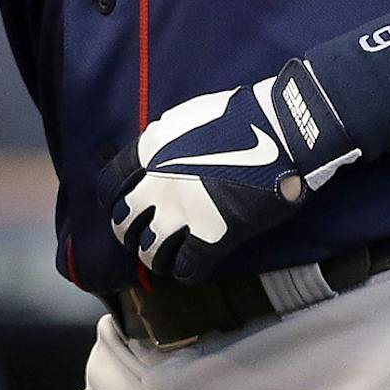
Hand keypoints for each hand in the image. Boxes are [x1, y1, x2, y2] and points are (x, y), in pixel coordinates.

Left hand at [98, 59, 361, 283]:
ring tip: (158, 260)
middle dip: (127, 233)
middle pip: (124, 222)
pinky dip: (184, 272)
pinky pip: (187, 266)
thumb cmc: (238, 116)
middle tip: (136, 239)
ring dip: (152, 257)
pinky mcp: (212, 235)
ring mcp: (183, 212)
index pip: (109, 185)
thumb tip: (154, 163)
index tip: (119, 207)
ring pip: (150, 249)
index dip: (111, 201)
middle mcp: (157, 184)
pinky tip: (188, 271)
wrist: (279, 131)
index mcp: (149, 151)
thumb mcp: (184, 120)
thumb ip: (163, 145)